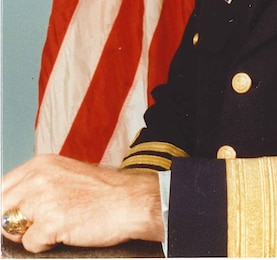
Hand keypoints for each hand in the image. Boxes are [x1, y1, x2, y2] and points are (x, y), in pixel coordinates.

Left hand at [1, 154, 163, 253]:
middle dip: (13, 222)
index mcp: (41, 164)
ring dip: (29, 233)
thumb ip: (38, 185)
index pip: (2, 188)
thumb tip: (13, 207)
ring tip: (55, 226)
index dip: (6, 207)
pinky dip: (44, 245)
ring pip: (11, 227)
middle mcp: (38, 178)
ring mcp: (43, 199)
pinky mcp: (51, 222)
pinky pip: (30, 244)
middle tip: (37, 225)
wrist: (131, 201)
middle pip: (2, 208)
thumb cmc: (104, 192)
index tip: (14, 218)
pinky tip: (65, 233)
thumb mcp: (65, 175)